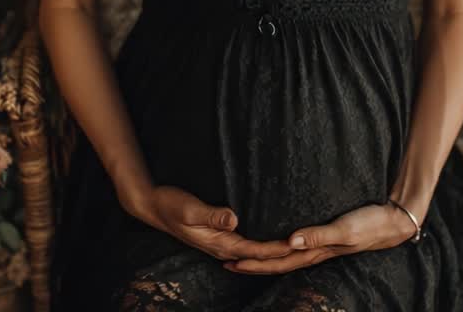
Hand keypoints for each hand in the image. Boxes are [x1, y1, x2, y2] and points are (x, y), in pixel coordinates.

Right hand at [130, 185, 294, 261]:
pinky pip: (246, 245)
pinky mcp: (219, 236)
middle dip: (283, 255)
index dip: (279, 248)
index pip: (257, 250)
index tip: (300, 245)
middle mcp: (223, 247)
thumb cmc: (171, 205)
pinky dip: (262, 246)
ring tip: (297, 249)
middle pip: (259, 256)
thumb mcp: (190, 208)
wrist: (153, 206)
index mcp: (221, 243)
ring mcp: (221, 243)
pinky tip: (270, 241)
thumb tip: (234, 219)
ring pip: (254, 253)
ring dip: (274, 252)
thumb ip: (212, 215)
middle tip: (309, 250)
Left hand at [223, 201, 419, 274]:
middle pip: (276, 262)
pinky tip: (274, 242)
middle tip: (224, 261)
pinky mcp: (325, 237)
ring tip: (242, 255)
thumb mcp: (345, 230)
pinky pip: (296, 246)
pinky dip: (279, 247)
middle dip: (251, 263)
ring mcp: (319, 246)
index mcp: (315, 251)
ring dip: (263, 258)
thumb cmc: (370, 223)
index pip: (278, 260)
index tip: (231, 260)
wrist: (393, 220)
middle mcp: (314, 251)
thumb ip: (318, 236)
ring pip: (284, 256)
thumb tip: (290, 242)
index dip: (254, 262)